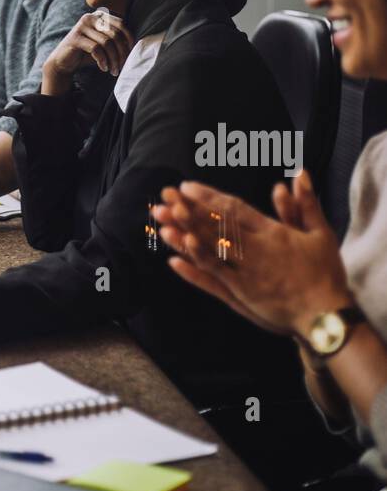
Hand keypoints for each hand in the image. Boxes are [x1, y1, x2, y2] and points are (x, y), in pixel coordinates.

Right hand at [42, 11, 133, 91]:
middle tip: (121, 67)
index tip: (131, 54)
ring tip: (114, 71)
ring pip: (107, 43)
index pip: (121, 24)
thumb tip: (135, 45)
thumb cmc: (87, 53)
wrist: (64, 61)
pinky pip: (96, 49)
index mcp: (100, 16)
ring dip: (113, 60)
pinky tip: (104, 68)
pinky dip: (103, 60)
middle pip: (115, 34)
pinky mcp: (75, 38)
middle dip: (121, 53)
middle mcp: (91, 17)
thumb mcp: (104, 45)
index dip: (129, 39)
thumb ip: (116, 40)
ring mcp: (81, 26)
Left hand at [151, 171, 352, 336]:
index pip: (233, 209)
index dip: (207, 197)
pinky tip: (173, 260)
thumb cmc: (324, 274)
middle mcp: (255, 251)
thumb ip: (305, 203)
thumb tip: (299, 173)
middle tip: (164, 197)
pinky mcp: (241, 296)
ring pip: (209, 252)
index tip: (186, 186)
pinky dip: (193, 271)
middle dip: (188, 210)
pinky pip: (212, 281)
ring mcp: (245, 275)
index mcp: (271, 233)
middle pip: (215, 227)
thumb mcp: (320, 234)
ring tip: (163, 223)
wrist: (326, 317)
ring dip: (184, 236)